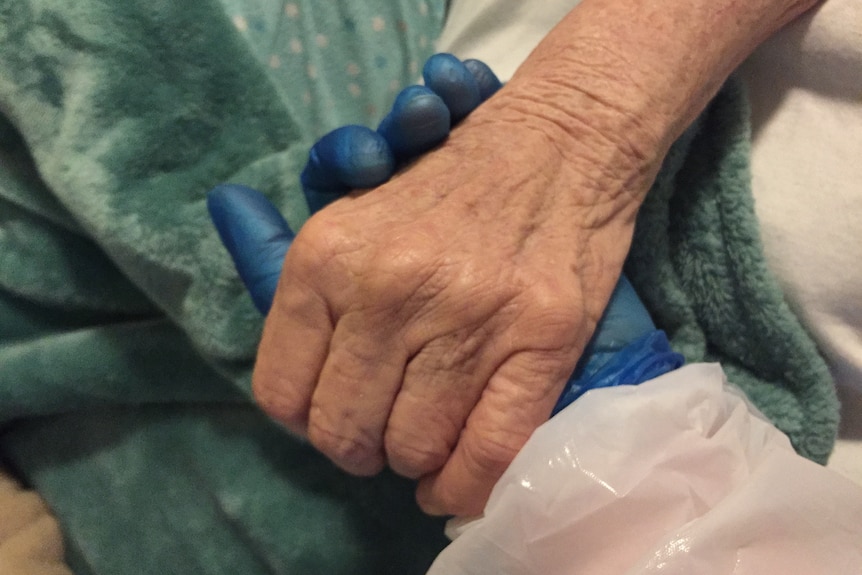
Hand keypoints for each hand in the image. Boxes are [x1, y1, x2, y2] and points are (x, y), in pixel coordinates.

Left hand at [212, 55, 657, 515]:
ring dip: (415, 459)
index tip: (337, 411)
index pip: (281, 393)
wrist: (560, 141)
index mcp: (326, 256)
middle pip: (343, 431)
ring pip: (413, 449)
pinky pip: (488, 456)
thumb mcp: (352, 214)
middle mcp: (388, 288)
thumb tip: (294, 402)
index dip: (307, 419)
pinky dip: (466, 488)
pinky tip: (456, 481)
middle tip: (385, 431)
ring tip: (430, 431)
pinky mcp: (540, 339)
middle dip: (360, 447)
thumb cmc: (452, 185)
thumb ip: (311, 300)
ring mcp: (468, 316)